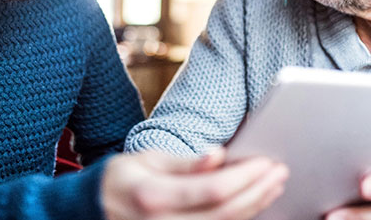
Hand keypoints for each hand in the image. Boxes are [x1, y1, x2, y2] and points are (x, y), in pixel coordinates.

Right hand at [101, 148, 288, 219]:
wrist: (90, 212)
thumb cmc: (118, 180)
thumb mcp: (146, 160)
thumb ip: (185, 163)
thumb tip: (219, 156)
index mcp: (154, 196)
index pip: (212, 190)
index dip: (245, 177)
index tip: (267, 162)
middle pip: (226, 213)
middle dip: (258, 191)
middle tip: (280, 171)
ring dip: (255, 206)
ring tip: (274, 184)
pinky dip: (240, 218)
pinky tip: (254, 203)